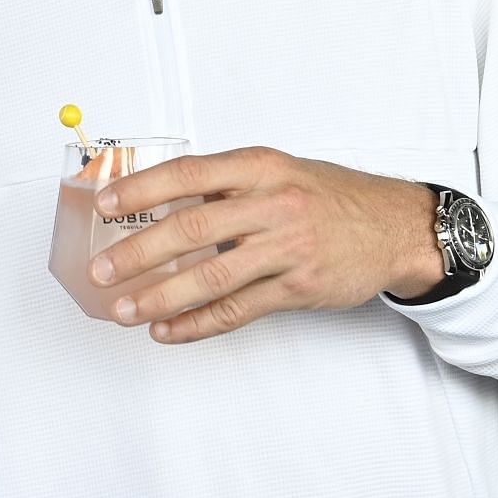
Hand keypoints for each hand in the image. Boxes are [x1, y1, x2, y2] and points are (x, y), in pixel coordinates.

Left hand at [89, 146, 445, 343]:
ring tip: (125, 310)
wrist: (395, 227)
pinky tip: (168, 330)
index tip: (104, 205)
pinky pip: (237, 311)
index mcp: (258, 167)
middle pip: (191, 230)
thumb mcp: (277, 170)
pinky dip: (197, 324)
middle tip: (102, 272)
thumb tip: (157, 198)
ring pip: (210, 278)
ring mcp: (286, 249)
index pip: (187, 174)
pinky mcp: (298, 289)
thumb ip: (225, 183)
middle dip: (137, 253)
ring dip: (160, 297)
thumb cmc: (327, 196)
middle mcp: (271, 205)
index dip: (141, 190)